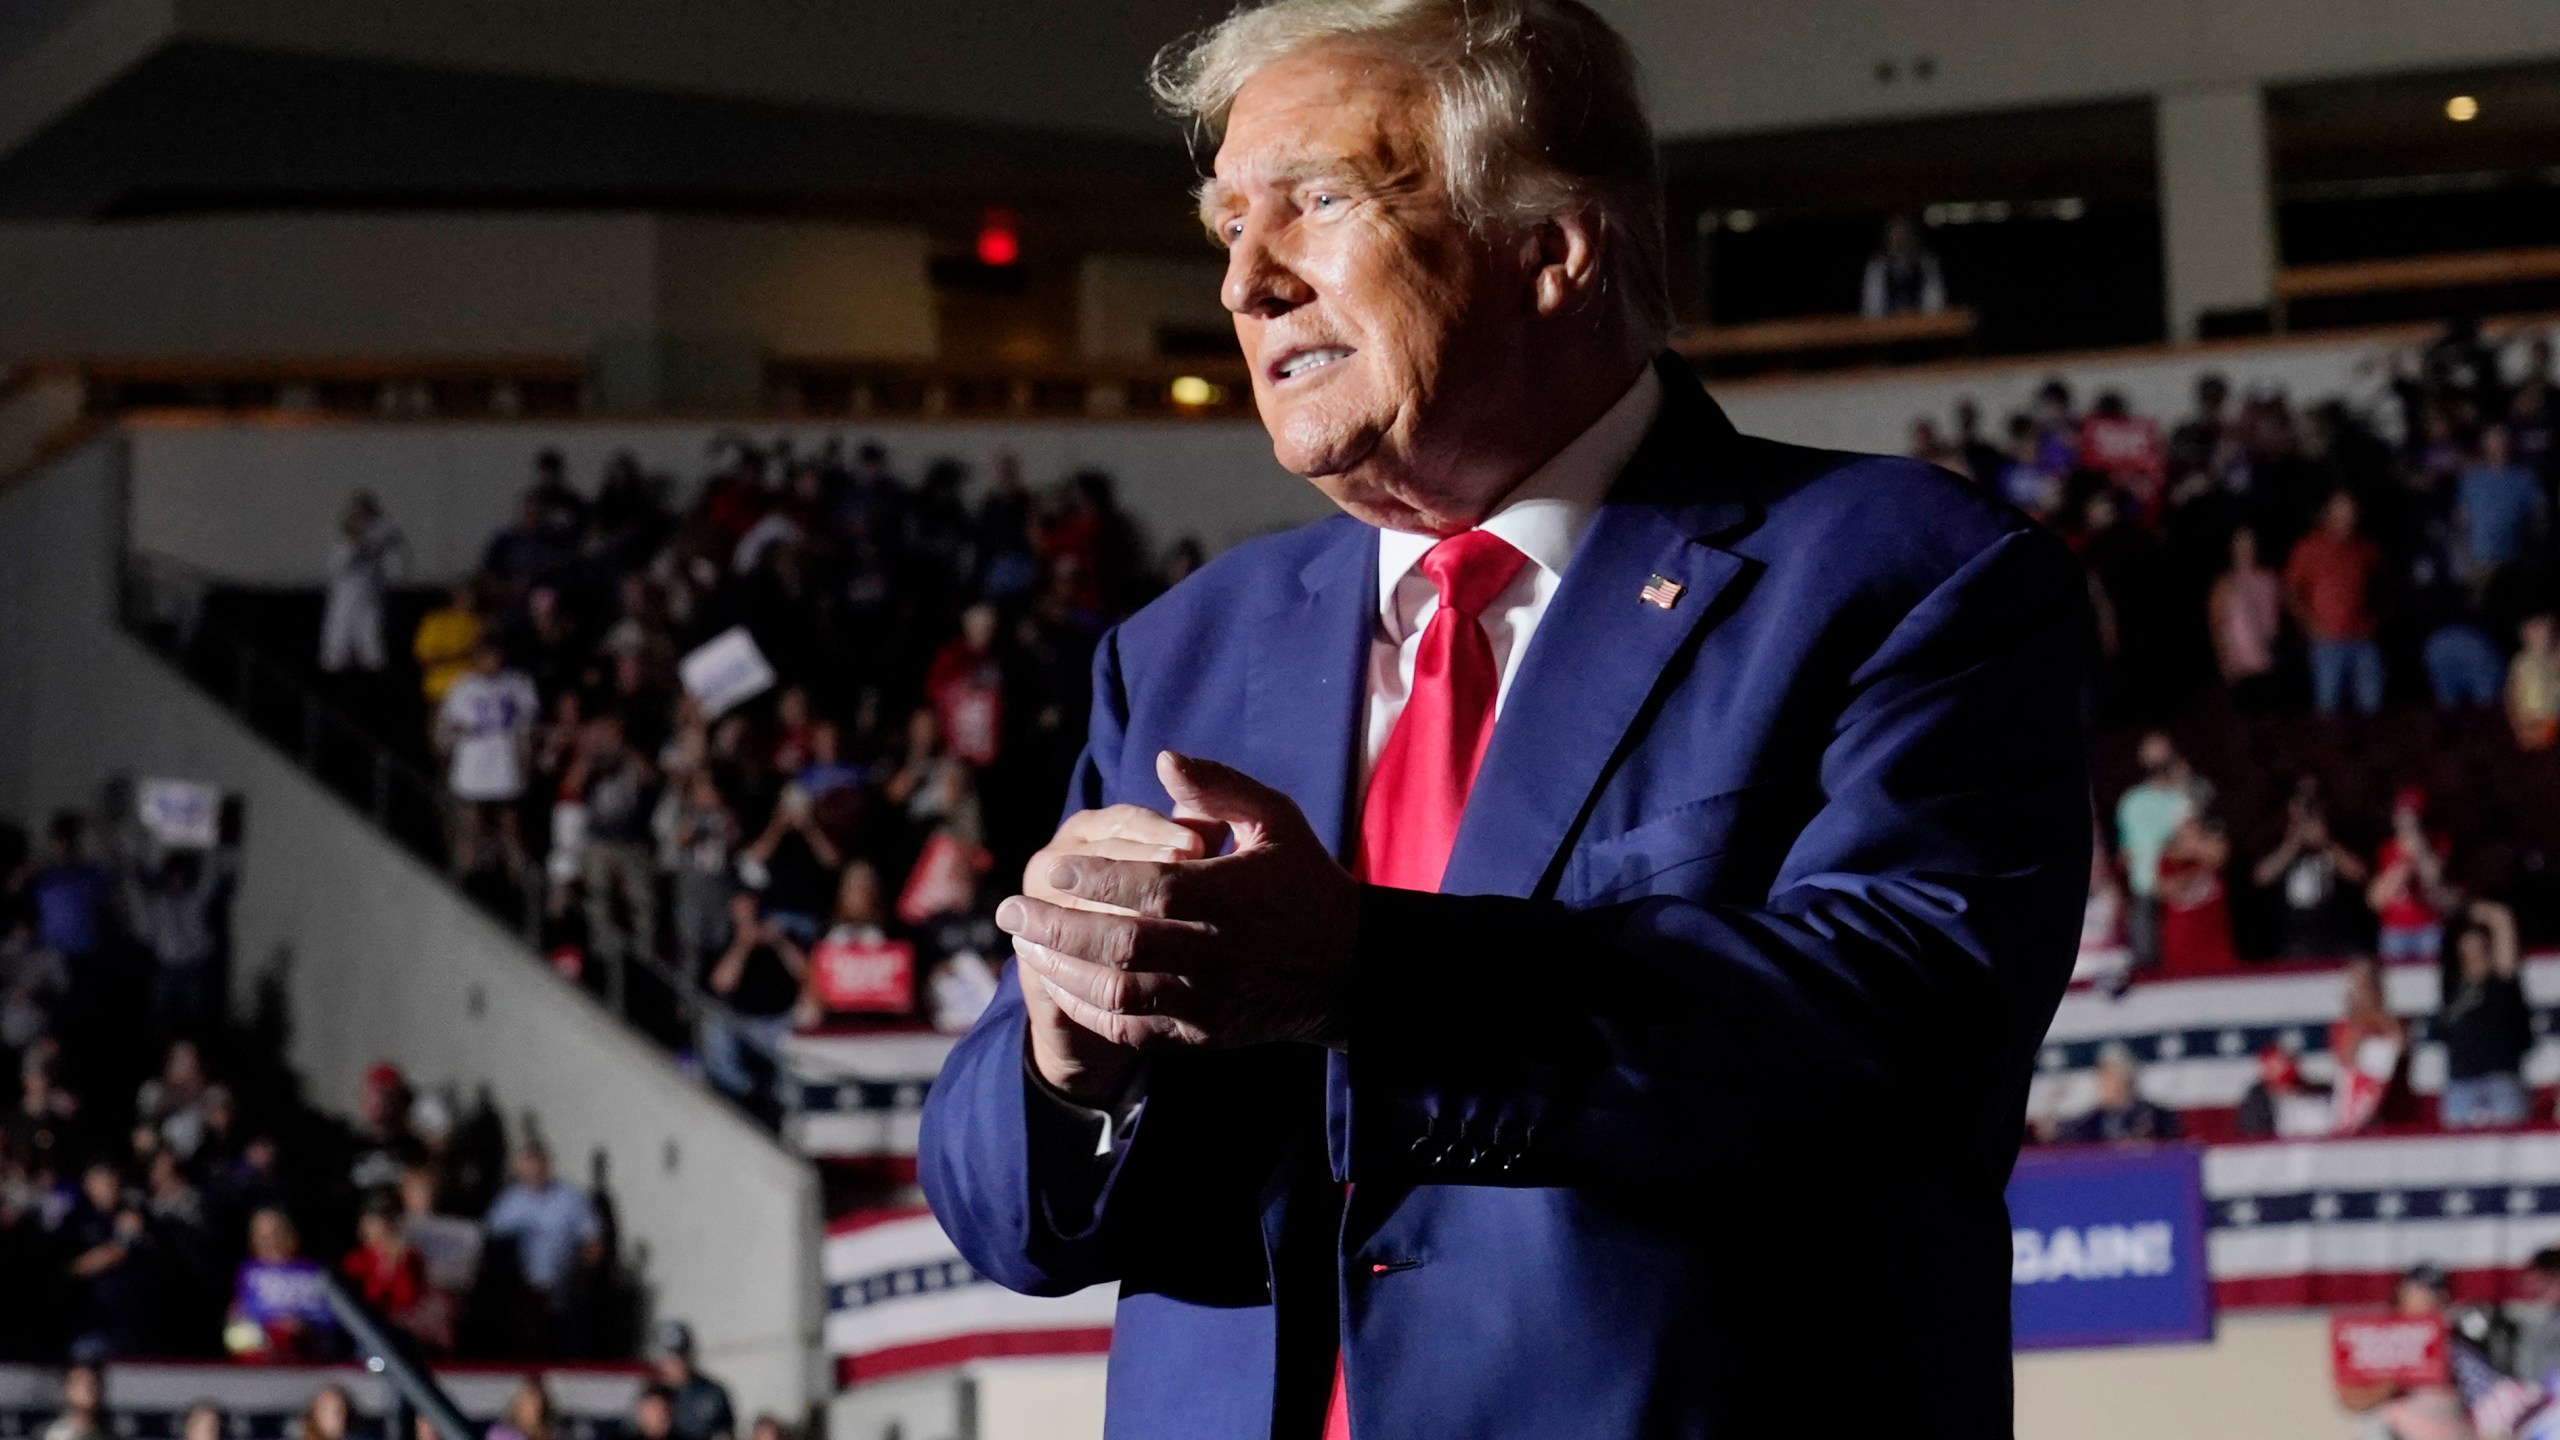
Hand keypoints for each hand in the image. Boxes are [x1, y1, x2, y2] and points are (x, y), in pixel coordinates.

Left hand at [999, 752, 1358, 1057]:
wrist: (1349, 970)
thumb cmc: (1305, 882)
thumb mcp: (1277, 821)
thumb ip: (1220, 787)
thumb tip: (1163, 760)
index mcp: (1234, 897)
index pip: (1153, 889)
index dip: (1097, 881)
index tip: (1052, 868)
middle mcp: (1220, 953)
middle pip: (1123, 946)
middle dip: (1057, 928)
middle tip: (1009, 908)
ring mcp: (1210, 1000)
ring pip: (1120, 994)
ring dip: (1062, 970)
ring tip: (1025, 943)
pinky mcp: (1203, 1034)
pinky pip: (1133, 1029)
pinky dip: (1089, 1008)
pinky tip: (1060, 981)